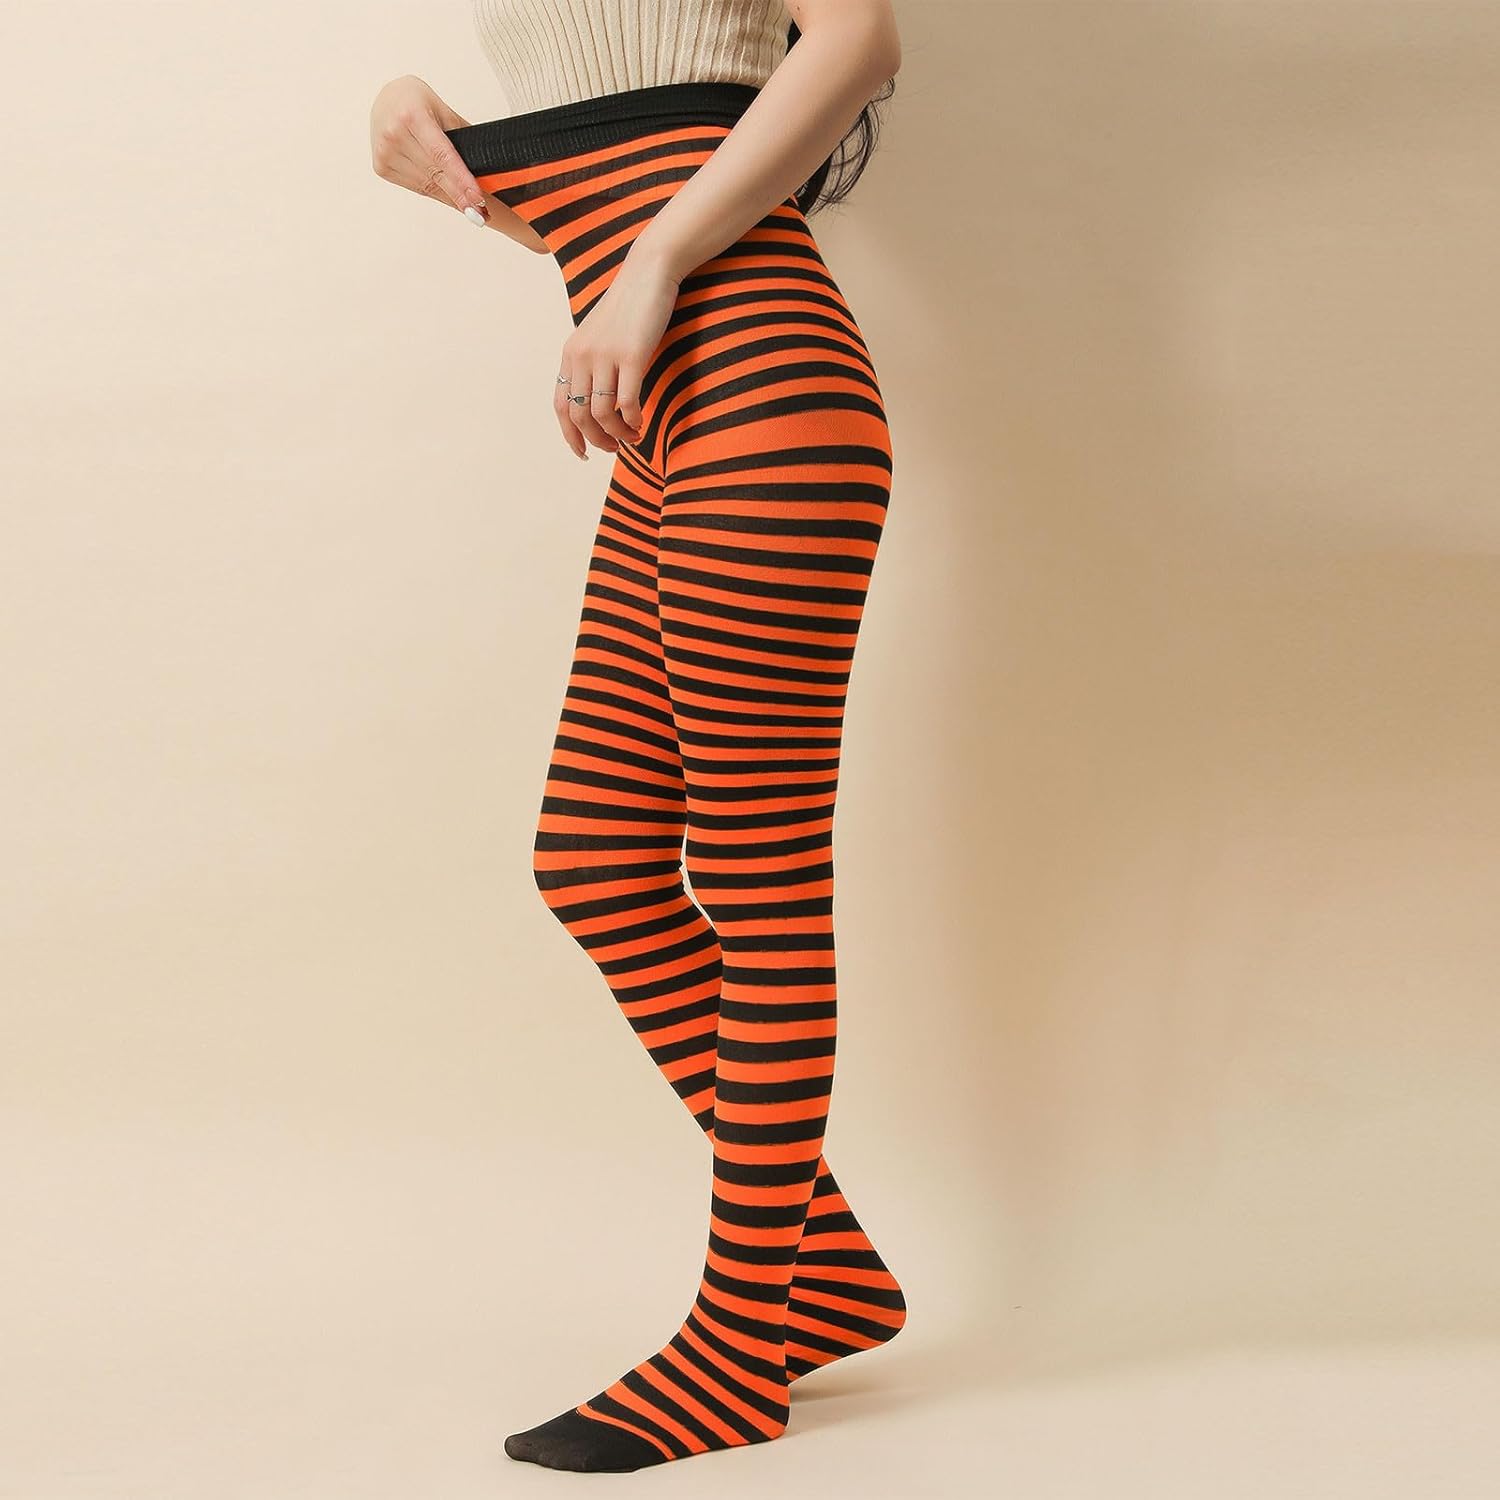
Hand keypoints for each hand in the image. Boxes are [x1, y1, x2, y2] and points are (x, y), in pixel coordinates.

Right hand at [369, 74, 489, 225]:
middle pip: (436, 174)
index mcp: (411, 115)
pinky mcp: (382, 167)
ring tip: (473, 211)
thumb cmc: (416, 102)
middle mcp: (394, 134)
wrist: (386, 99)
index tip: (478, 199)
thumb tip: (488, 165)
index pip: (442, 155)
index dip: (461, 180)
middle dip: (461, 197)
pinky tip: (451, 199)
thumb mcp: (442, 109)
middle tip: (482, 215)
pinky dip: (436, 193)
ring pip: (427, 185)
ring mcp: (385, 152)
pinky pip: (416, 187)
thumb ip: (462, 136)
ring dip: (451, 199)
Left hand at [554, 251, 680, 459]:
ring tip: (633, 436)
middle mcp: (582, 356)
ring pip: (601, 413)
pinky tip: (641, 422)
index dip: (570, 435)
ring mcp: (605, 355)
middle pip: (579, 415)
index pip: (560, 406)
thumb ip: (594, 363)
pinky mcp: (631, 355)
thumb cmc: (630, 307)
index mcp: (571, 353)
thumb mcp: (601, 335)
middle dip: (596, 440)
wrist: (648, 273)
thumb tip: (599, 402)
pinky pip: (626, 401)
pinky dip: (633, 419)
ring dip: (617, 433)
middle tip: (615, 447)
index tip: (584, 453)